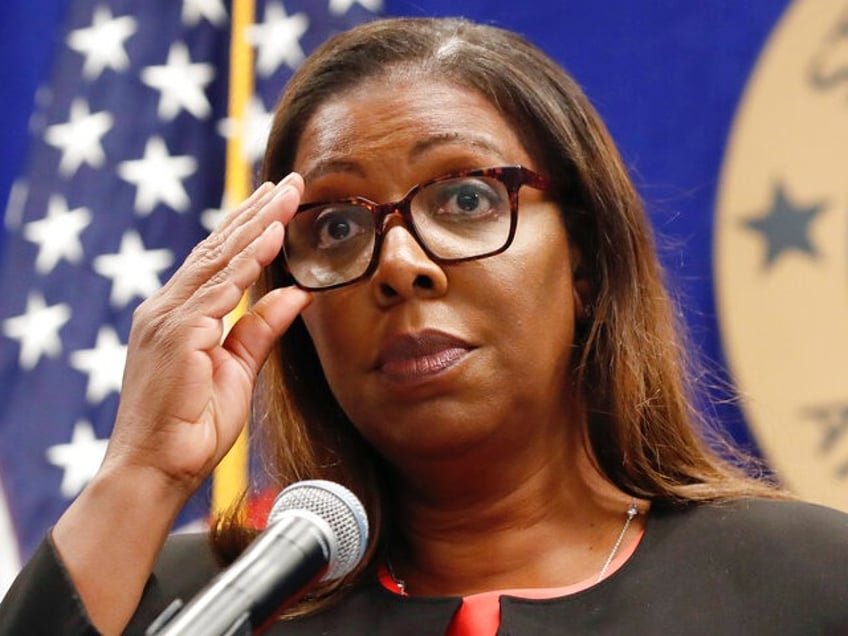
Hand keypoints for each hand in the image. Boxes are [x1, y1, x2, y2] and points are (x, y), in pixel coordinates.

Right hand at [104, 173, 310, 498]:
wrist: (157, 469)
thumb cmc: (192, 425)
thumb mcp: (239, 368)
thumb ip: (263, 327)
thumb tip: (298, 293)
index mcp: (179, 314)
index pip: (218, 259)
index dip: (250, 227)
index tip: (279, 202)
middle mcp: (167, 307)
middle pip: (218, 248)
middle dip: (257, 212)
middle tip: (289, 182)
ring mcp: (167, 318)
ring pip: (218, 260)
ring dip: (257, 224)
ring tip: (286, 195)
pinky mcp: (175, 335)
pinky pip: (218, 291)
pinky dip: (245, 262)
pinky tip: (271, 236)